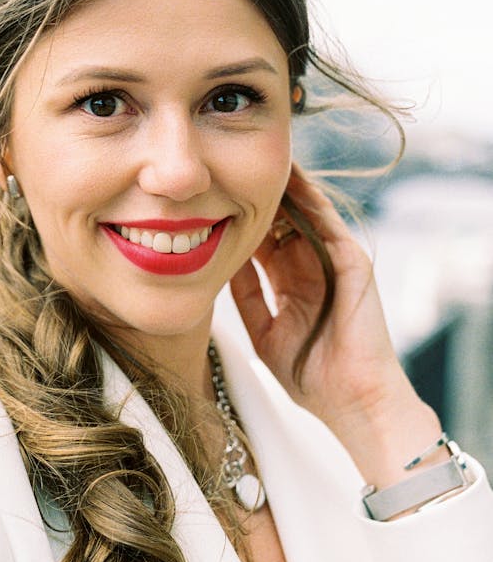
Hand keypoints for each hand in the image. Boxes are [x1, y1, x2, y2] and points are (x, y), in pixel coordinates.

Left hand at [230, 167, 439, 472]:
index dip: (239, 222)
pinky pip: (328, 222)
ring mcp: (334, 263)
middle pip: (281, 222)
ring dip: (283, 189)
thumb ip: (247, 299)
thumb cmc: (311, 377)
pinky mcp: (352, 262)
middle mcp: (313, 268)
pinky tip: (290, 180)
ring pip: (305, 214)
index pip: (263, 243)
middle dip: (257, 197)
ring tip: (255, 160)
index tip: (209, 201)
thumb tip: (222, 266)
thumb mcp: (264, 333)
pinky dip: (311, 199)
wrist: (352, 401)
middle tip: (226, 168)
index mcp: (293, 284)